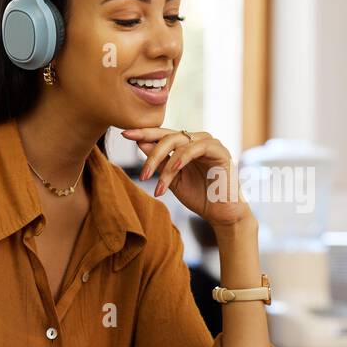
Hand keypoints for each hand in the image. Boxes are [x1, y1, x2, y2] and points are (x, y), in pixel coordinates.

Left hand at [120, 127, 250, 227]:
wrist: (221, 214)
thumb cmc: (199, 197)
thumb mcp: (172, 179)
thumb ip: (159, 162)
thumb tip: (140, 143)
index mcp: (186, 145)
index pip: (162, 135)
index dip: (144, 133)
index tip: (124, 134)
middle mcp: (197, 140)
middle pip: (168, 136)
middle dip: (151, 151)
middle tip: (141, 172)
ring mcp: (209, 143)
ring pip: (179, 141)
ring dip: (163, 160)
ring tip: (155, 180)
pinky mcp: (220, 151)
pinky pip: (197, 148)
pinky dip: (183, 157)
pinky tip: (174, 167)